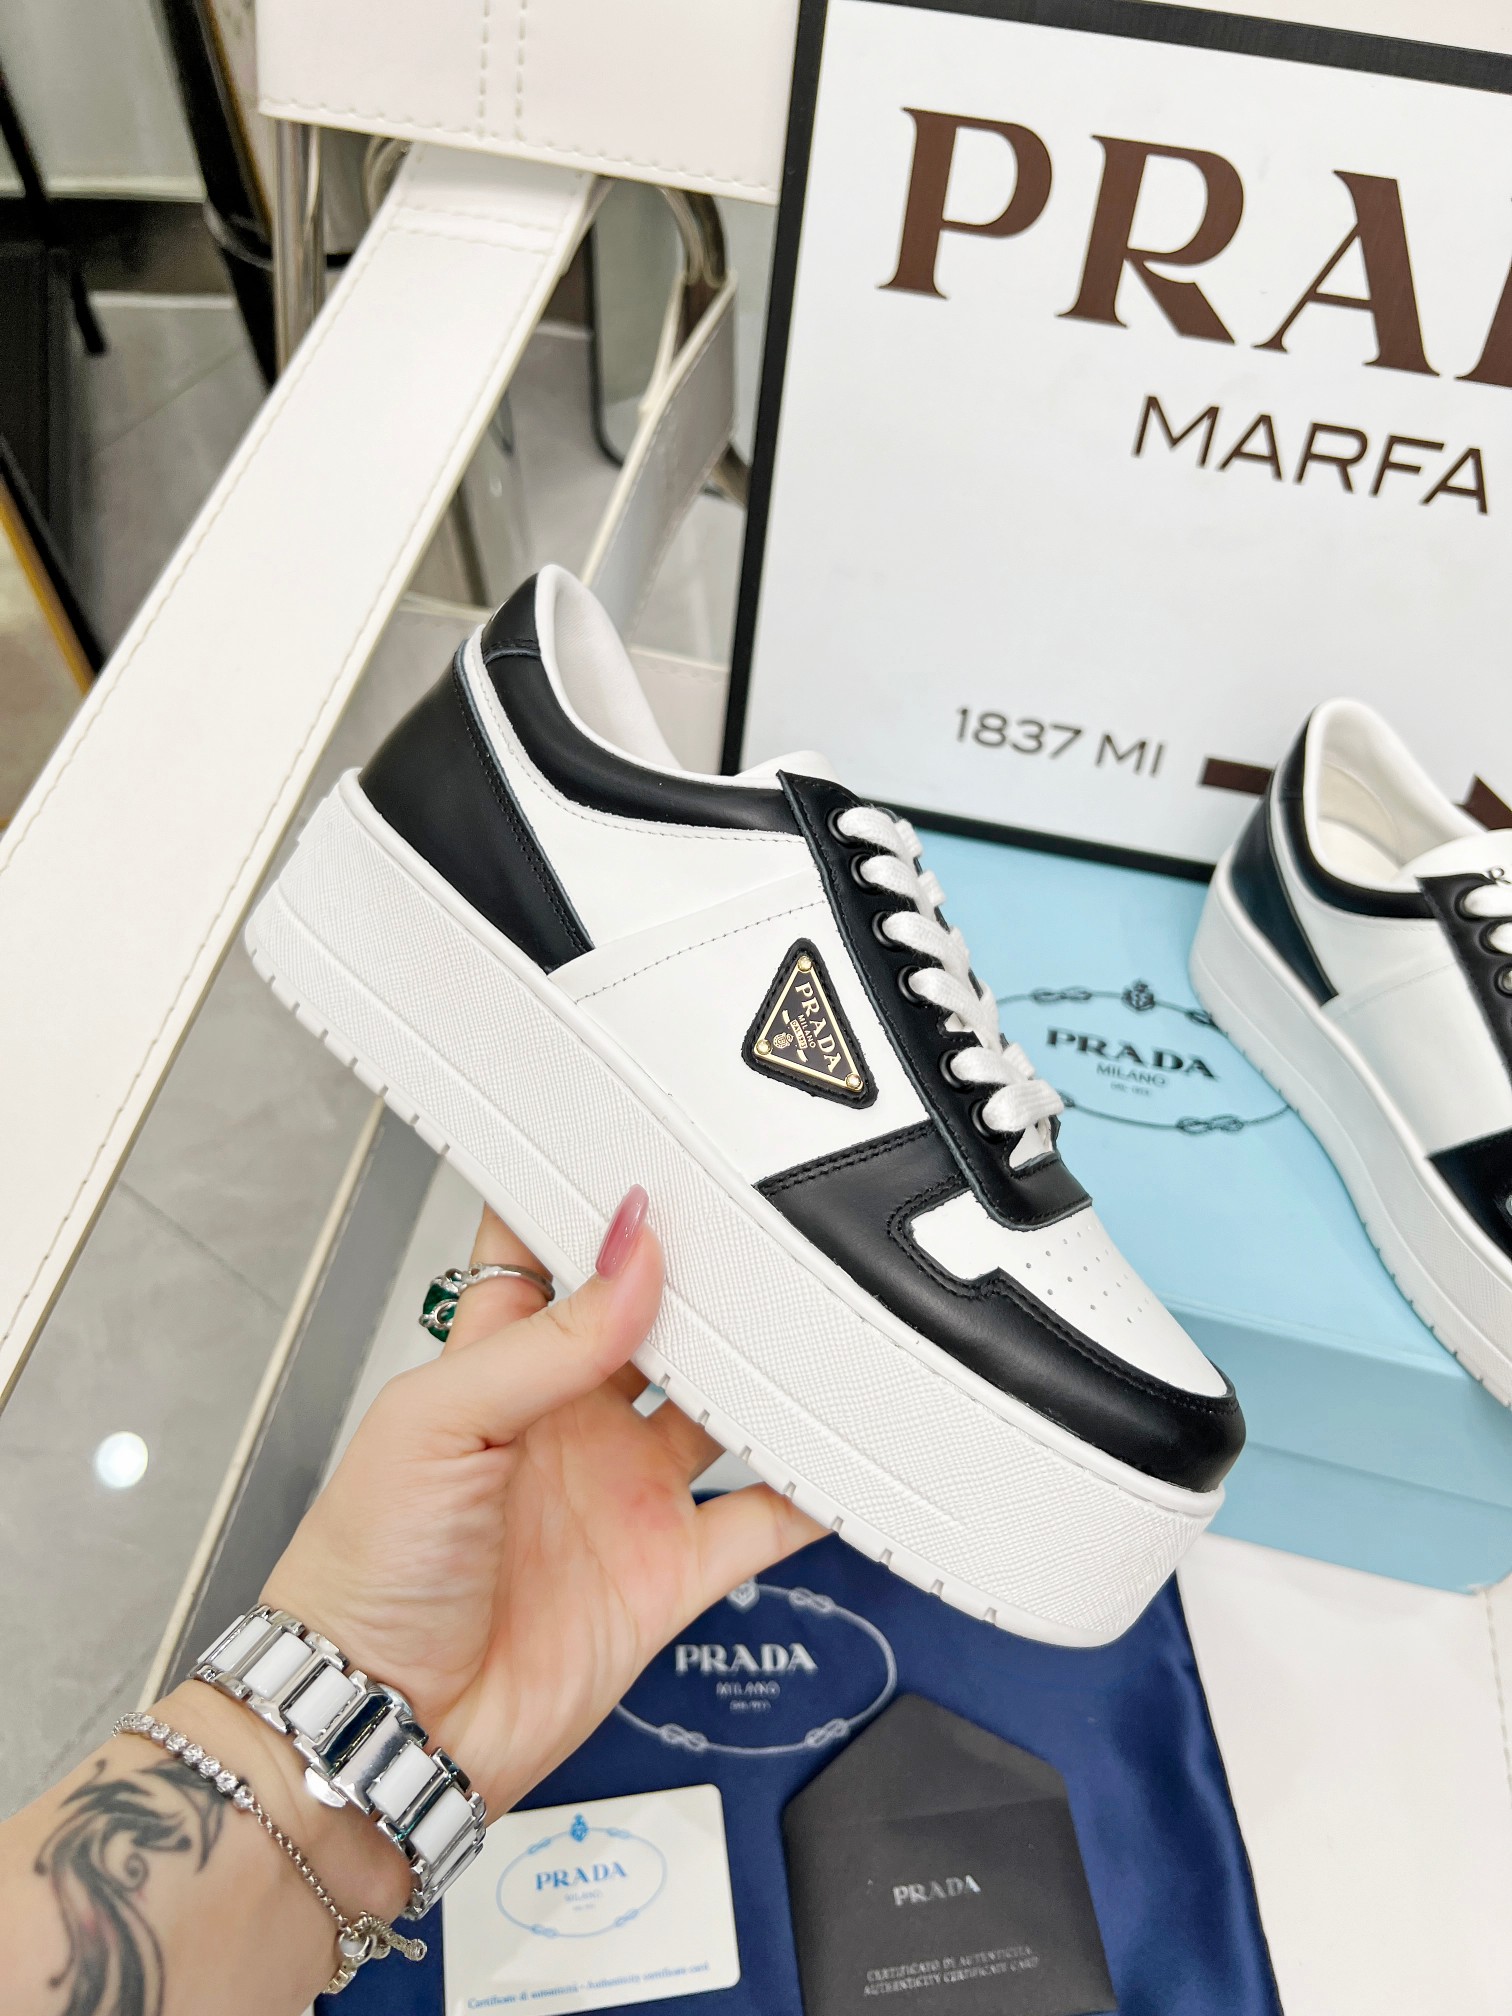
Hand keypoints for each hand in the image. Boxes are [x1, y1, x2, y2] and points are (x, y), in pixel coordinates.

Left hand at [263, 1187, 820, 1820]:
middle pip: (662, 1318)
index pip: (549, 1247)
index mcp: (502, 1359)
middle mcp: (573, 1415)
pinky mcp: (670, 1570)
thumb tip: (634, 1246)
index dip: (594, 1192)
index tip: (653, 1133)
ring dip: (776, 1370)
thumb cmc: (367, 1569)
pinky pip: (765, 1519)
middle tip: (776, 1214)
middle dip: (714, 1271)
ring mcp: (627, 1490)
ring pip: (728, 1408)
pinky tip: (856, 1452)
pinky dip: (818, 1492)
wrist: (385, 1727)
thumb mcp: (439, 1423)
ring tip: (833, 1312)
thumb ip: (548, 1338)